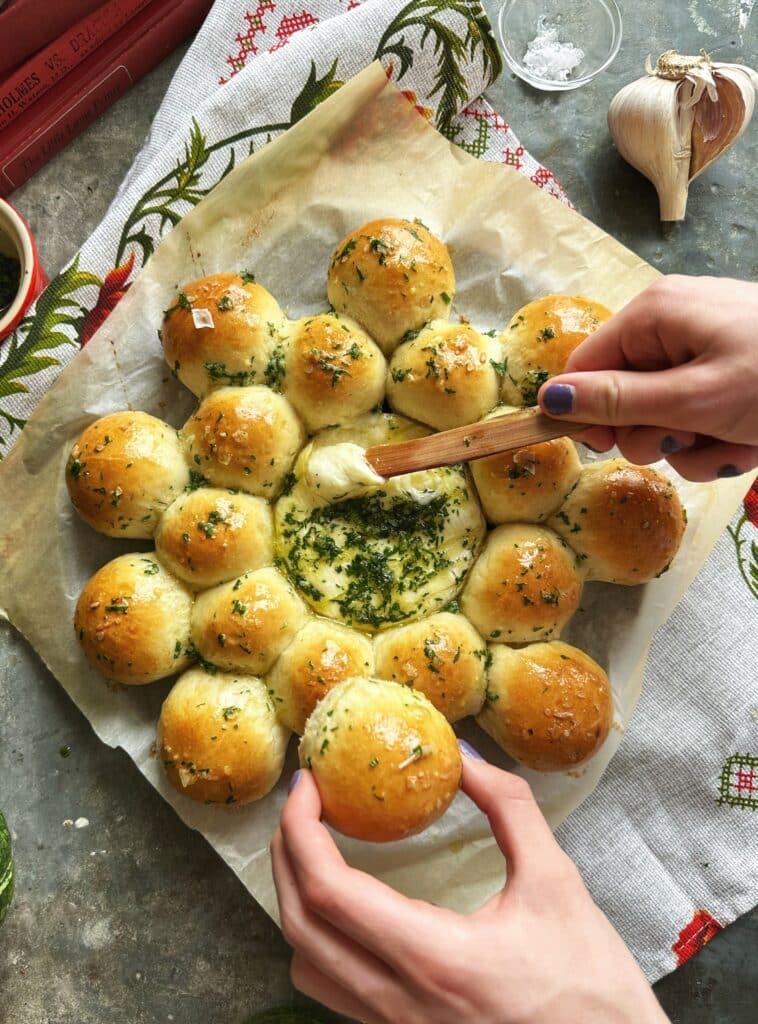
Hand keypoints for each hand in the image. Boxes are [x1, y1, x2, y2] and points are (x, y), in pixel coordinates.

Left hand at [271, 746, 667, 1023]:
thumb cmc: (591, 989)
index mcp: (434, 958)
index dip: (302, 831)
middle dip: (285, 855)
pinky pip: (330, 991)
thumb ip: (509, 809)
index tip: (307, 786)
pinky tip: (346, 909)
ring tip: (314, 851)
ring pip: (305, 966)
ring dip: (296, 901)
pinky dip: (318, 941)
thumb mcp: (557, 884)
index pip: (329, 891)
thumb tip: (464, 755)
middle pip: (300, 926)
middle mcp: (398, 1003)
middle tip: (302, 806)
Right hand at [537, 275, 757, 481]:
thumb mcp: (693, 398)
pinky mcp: (728, 371)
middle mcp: (671, 325)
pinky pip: (699, 415)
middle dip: (659, 434)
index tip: (606, 448)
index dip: (588, 413)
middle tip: (695, 437)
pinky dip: (722, 438)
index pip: (585, 368)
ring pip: (665, 418)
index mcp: (653, 314)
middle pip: (625, 399)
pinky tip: (750, 438)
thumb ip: (618, 401)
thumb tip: (549, 398)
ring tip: (739, 439)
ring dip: (697, 446)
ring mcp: (702, 349)